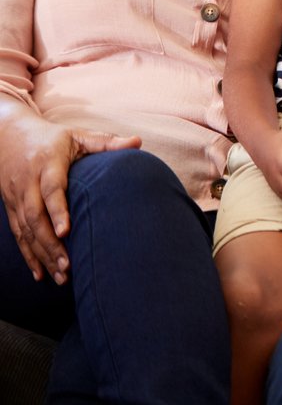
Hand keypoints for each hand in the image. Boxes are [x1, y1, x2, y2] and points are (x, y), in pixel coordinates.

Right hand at [0, 116, 139, 283]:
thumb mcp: (78, 135)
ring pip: (25, 230)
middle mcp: (28, 183)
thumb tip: (138, 142)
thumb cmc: (52, 138)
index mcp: (47, 164)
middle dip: (50, 243)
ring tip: (61, 276)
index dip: (57, 211)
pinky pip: (17, 234)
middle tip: (68, 266)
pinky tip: (40, 273)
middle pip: (35, 216)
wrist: (8, 135)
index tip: (65, 231)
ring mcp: (16, 197)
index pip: (51, 190)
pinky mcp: (10, 207)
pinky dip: (28, 255)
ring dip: (41, 254)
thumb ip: (106, 142)